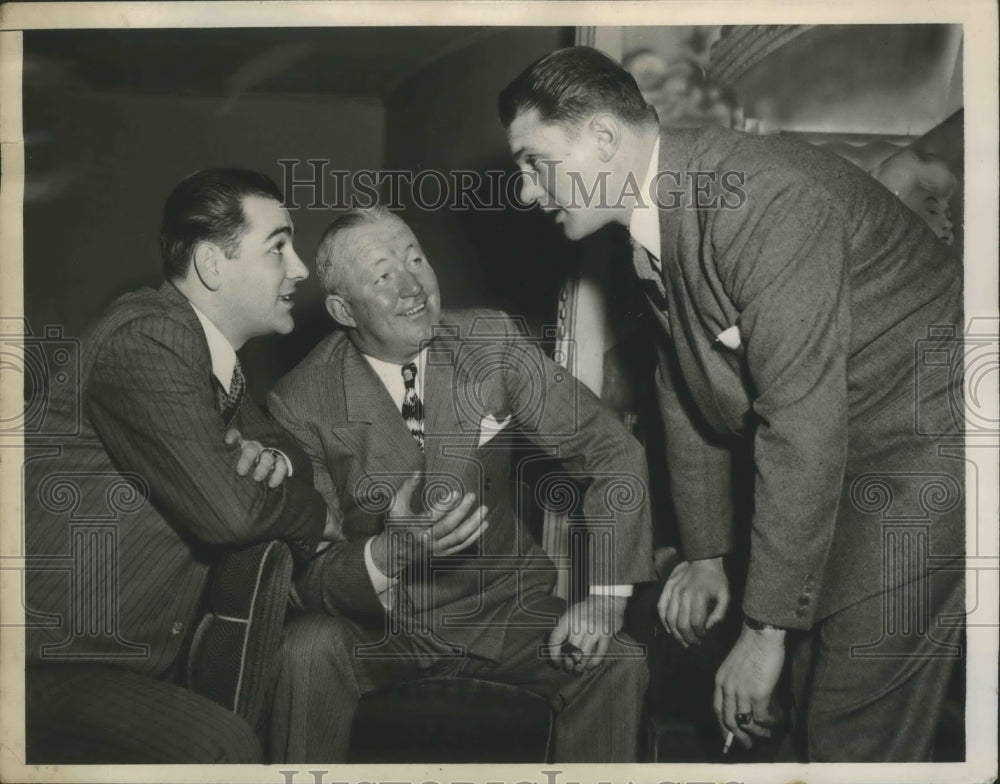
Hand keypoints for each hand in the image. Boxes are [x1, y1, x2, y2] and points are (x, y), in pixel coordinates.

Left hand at [225, 428, 288, 488]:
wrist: (260, 476)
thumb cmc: (240, 471)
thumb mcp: (230, 465)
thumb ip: (222, 464)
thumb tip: (200, 471)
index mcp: (240, 446)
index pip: (235, 436)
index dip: (232, 436)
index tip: (227, 442)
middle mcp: (254, 448)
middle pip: (250, 449)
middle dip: (246, 460)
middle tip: (240, 472)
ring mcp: (267, 455)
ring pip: (267, 457)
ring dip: (262, 467)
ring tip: (257, 478)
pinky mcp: (280, 463)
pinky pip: (282, 466)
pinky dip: (278, 474)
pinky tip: (271, 484)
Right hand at [371, 472, 488, 575]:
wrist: (395, 553)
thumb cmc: (396, 525)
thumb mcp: (396, 506)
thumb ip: (407, 489)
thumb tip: (418, 472)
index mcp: (413, 528)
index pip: (431, 517)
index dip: (444, 505)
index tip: (456, 492)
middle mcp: (425, 540)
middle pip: (447, 526)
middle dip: (461, 511)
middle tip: (472, 496)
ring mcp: (435, 549)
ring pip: (458, 537)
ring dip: (473, 524)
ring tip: (484, 510)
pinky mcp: (443, 553)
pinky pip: (461, 545)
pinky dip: (474, 536)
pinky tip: (483, 524)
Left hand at [547, 594, 627, 673]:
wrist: (607, 599)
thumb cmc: (586, 609)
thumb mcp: (571, 613)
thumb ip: (564, 629)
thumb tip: (557, 650)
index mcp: (569, 618)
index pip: (556, 638)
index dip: (554, 654)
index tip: (556, 662)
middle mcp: (581, 624)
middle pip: (571, 649)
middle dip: (568, 663)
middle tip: (568, 668)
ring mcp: (594, 629)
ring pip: (584, 655)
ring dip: (580, 666)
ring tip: (578, 671)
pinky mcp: (607, 634)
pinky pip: (599, 654)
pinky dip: (594, 663)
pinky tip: (590, 667)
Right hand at [657, 556, 728, 646]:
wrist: (703, 559)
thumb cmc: (716, 579)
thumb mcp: (725, 595)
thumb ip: (719, 614)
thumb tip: (709, 628)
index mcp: (699, 597)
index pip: (696, 623)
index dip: (700, 634)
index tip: (704, 637)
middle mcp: (683, 595)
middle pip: (681, 624)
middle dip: (688, 638)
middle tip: (693, 644)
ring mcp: (673, 591)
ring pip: (670, 618)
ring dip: (675, 633)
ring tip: (683, 641)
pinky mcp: (666, 588)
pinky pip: (661, 607)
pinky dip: (663, 621)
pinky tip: (669, 629)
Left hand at [713, 622, 785, 748]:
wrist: (761, 635)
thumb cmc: (752, 647)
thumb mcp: (734, 666)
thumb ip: (734, 683)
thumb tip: (744, 702)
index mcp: (720, 681)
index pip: (717, 710)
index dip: (723, 726)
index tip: (729, 737)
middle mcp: (727, 688)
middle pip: (728, 720)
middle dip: (738, 737)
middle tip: (748, 745)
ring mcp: (741, 692)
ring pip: (744, 722)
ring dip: (756, 733)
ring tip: (766, 737)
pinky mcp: (758, 694)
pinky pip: (761, 718)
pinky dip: (768, 724)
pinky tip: (775, 724)